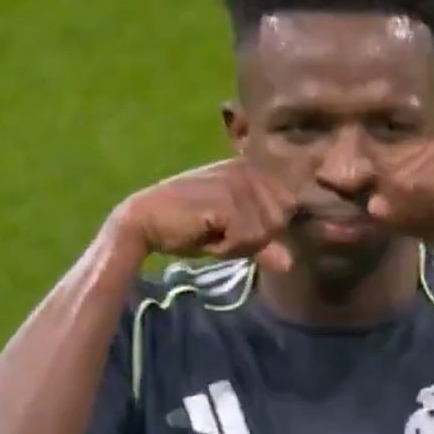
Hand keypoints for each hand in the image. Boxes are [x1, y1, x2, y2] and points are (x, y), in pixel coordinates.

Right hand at [113, 158, 296, 270]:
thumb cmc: (186, 228)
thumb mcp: (230, 237)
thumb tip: (290, 263)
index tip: (230, 225)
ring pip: (265, 232)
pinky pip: (247, 238)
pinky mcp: (228, 199)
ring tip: (210, 231)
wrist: (143, 222)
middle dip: (253, 238)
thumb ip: (261, 244)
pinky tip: (205, 234)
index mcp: (252, 171)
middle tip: (219, 231)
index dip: (265, 228)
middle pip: (280, 221)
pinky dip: (227, 247)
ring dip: (238, 244)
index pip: (287, 206)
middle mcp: (249, 170)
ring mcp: (239, 182)